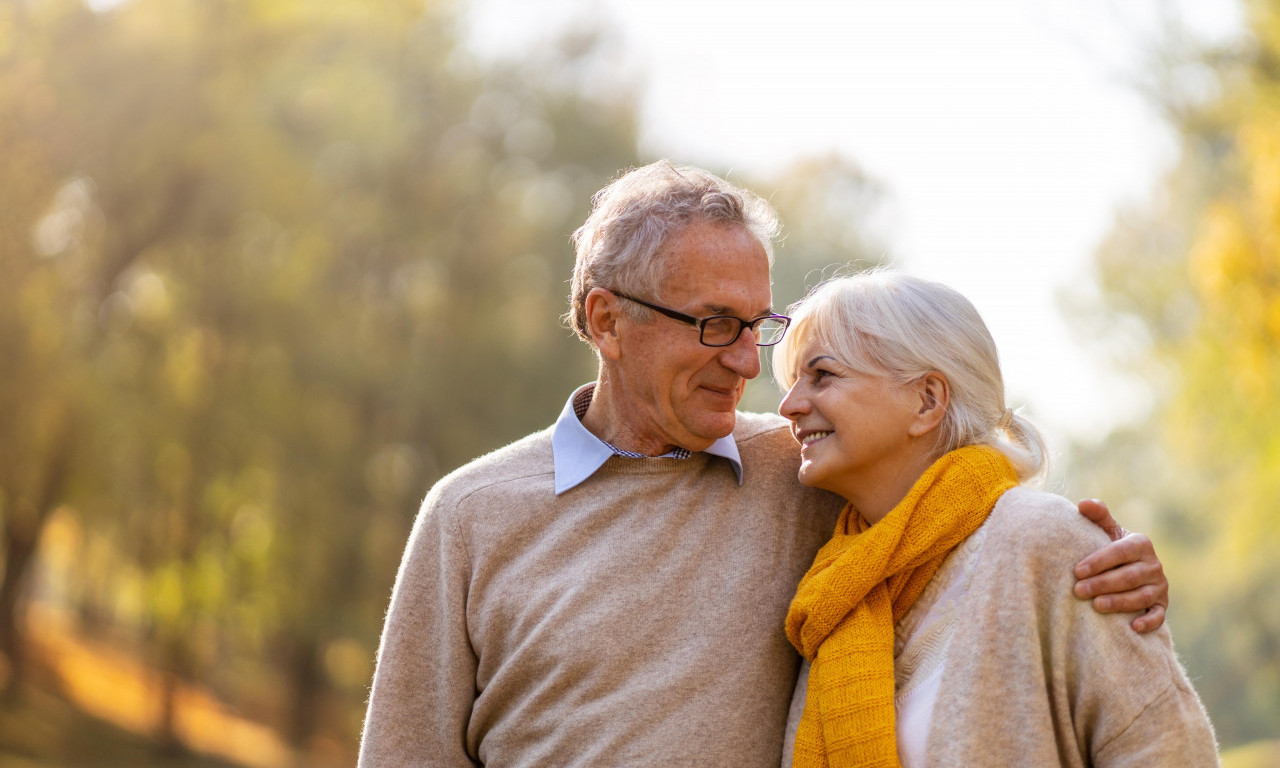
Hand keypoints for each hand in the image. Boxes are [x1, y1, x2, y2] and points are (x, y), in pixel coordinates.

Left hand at [1072, 499, 1167, 633]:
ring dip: (1119, 602)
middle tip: (1078, 591)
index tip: (1077, 571)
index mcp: (1140, 544)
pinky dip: (1149, 621)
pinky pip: (1159, 615)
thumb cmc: (1112, 549)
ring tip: (1096, 606)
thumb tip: (1082, 503)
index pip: (1120, 552)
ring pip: (1141, 596)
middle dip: (1102, 584)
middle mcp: (1154, 565)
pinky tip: (1133, 626)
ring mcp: (1160, 586)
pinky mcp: (1162, 605)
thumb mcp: (1107, 531)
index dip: (1099, 561)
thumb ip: (1098, 516)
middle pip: (1129, 576)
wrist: (1129, 569)